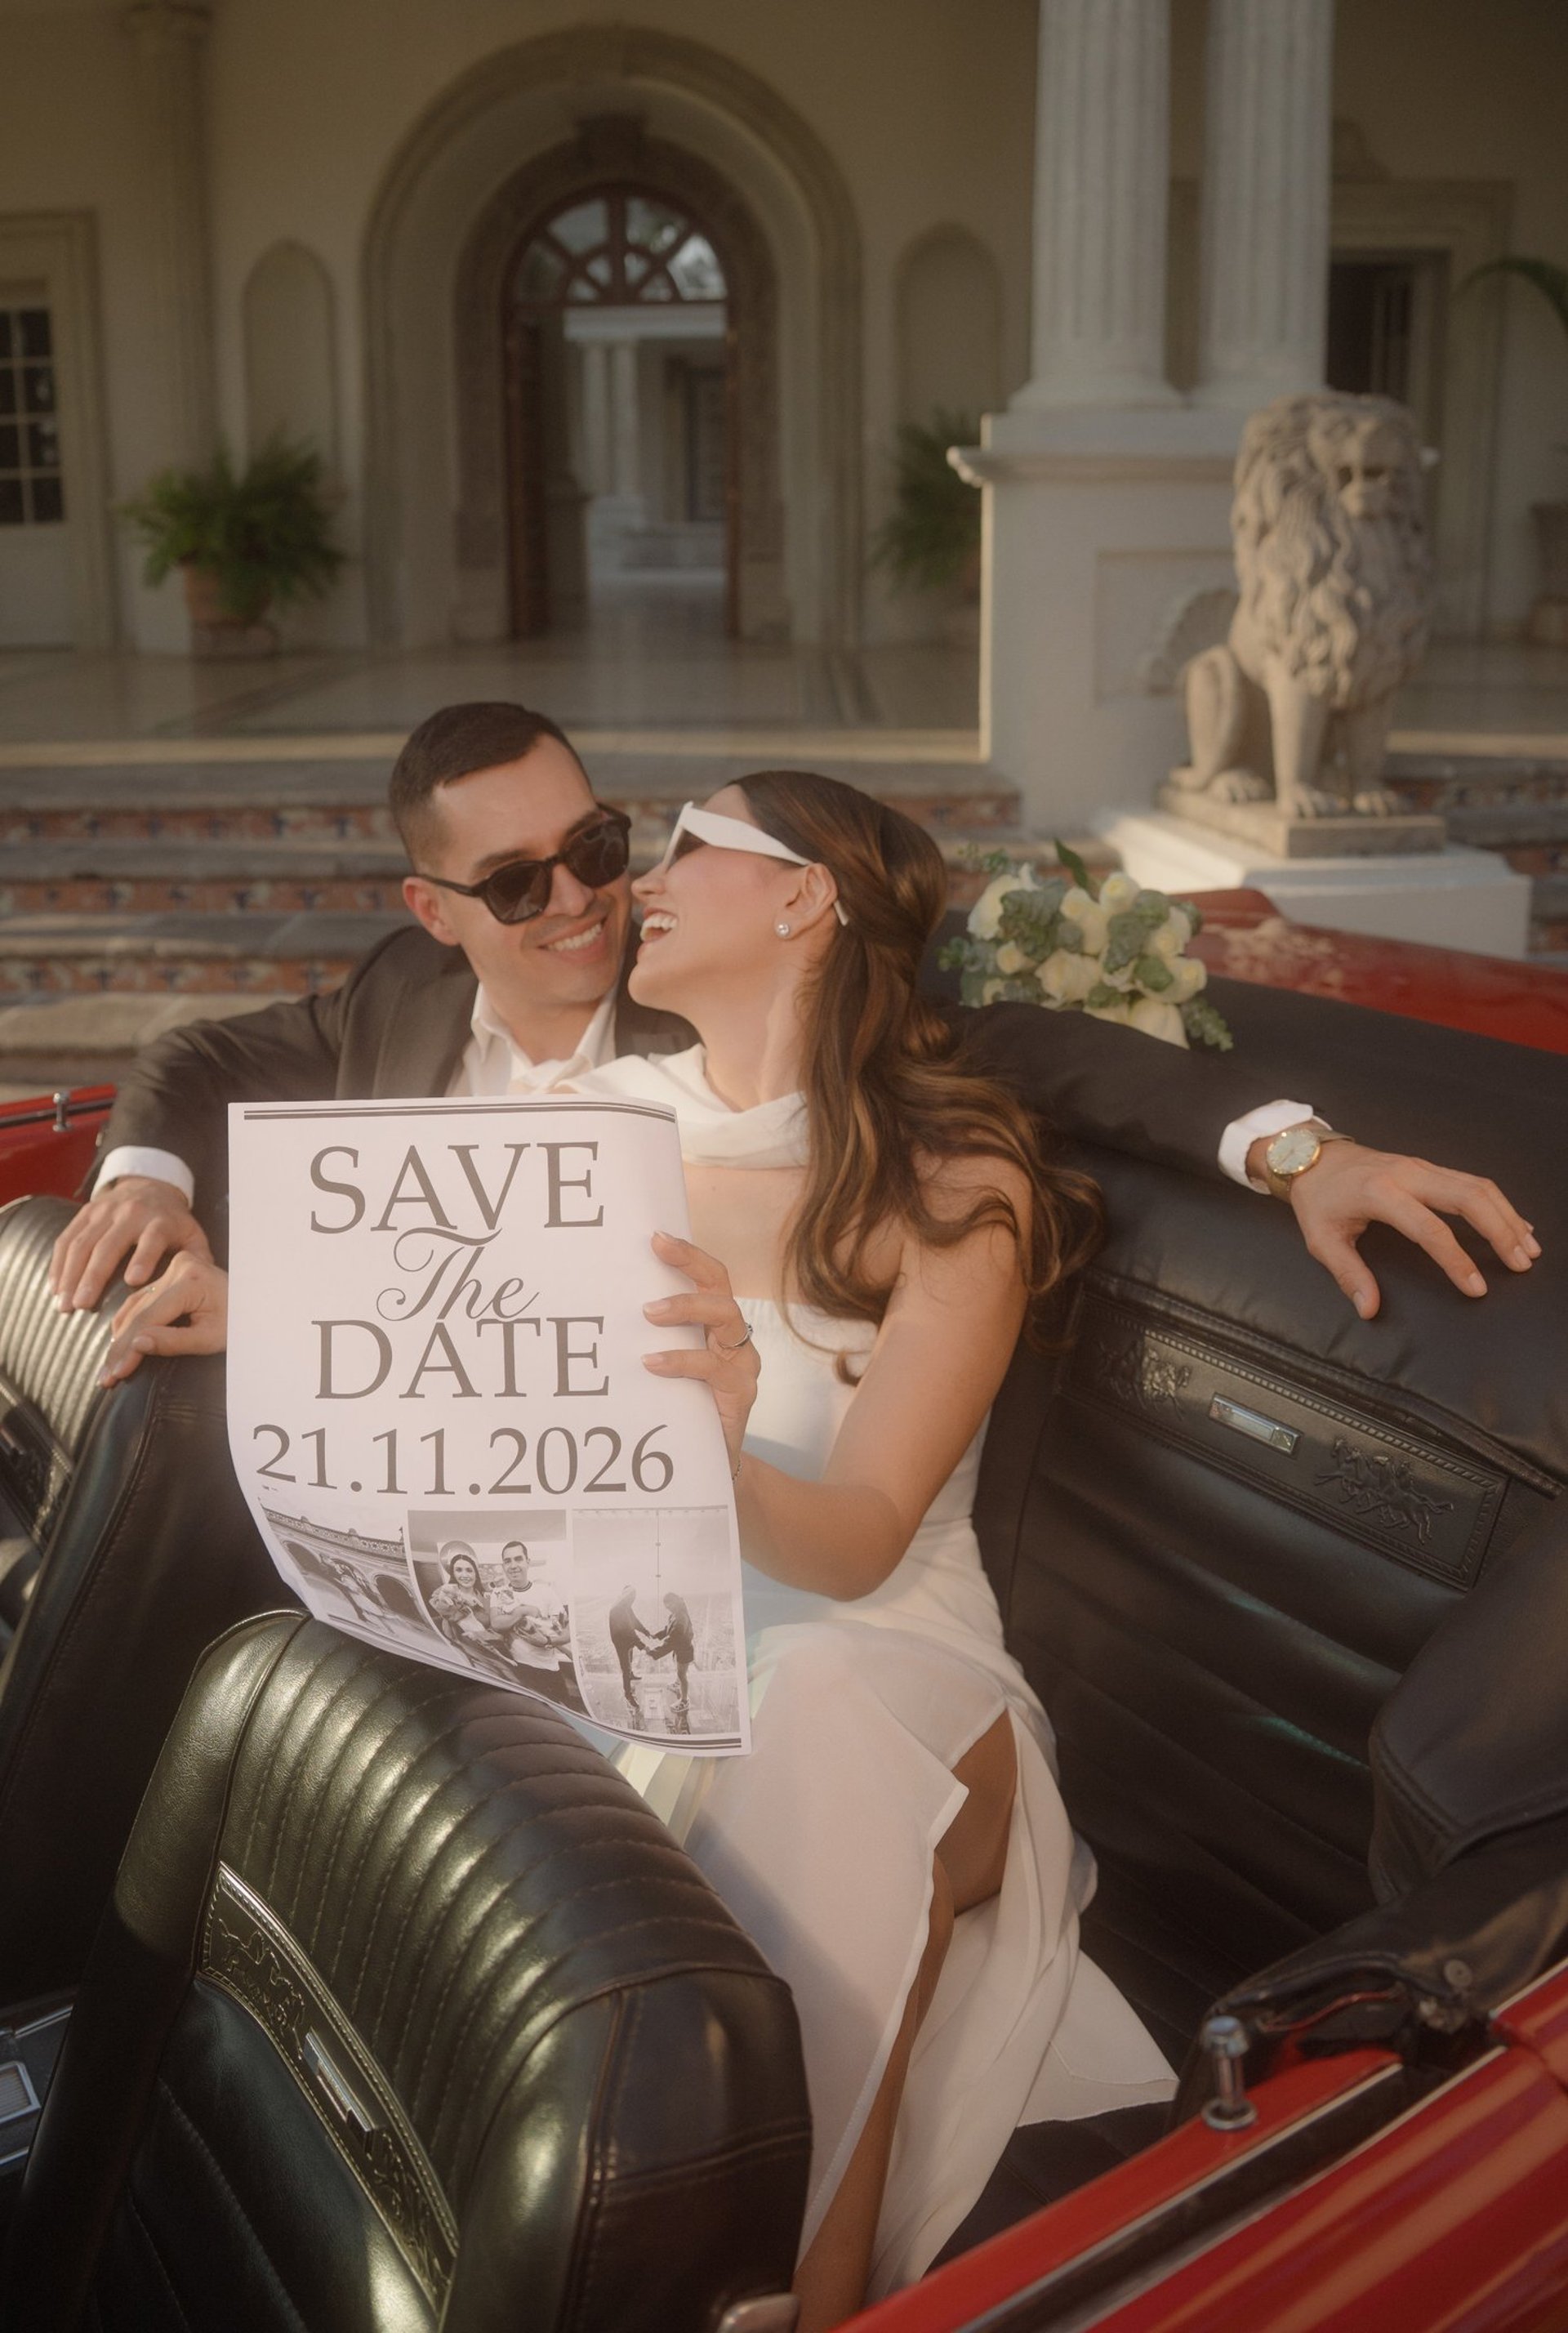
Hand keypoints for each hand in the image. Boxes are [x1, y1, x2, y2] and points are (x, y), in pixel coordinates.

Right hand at [50, 1176, 209, 1315]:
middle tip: (82, 1305)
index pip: (151, 1239)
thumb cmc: (173, 1223)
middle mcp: (130, 1213)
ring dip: (70, 1275)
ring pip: (82, 1243)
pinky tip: (54, 1287)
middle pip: (108, 1244)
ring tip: (64, 1304)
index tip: (133, 1281)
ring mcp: (104, 1211)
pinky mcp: (85, 1212)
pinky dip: (58, 1264)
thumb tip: (203, 1285)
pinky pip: (67, 1238)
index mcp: (160, 1220)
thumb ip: (198, 1259)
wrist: (151, 1185)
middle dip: (93, 1276)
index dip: (143, 1258)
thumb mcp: (192, 1235)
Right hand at [99, 1252, 229, 1386]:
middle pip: (138, 1312)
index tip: (115, 1374)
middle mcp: (178, 1267)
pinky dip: (127, 1324)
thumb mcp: (211, 1338)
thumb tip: (135, 1345)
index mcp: (191, 1279)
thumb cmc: (240, 1323)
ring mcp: (172, 1268)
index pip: (150, 1317)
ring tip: (107, 1368)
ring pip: (134, 1306)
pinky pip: (139, 1301)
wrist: (258, 1303)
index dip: (129, 1348)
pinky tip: (116, 1346)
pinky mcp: (167, 1275)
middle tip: (105, 1377)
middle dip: (120, 1348)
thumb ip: (174, 1342)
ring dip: (119, 1338)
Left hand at [642, 1231, 760, 1473]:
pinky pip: (715, 1369)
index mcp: (715, 1328)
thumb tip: (597, 1311)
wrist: (706, 1468)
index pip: (710, 1279)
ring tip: (648, 1312)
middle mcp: (733, 1340)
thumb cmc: (679, 1412)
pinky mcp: (741, 1394)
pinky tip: (652, 1363)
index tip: (655, 1237)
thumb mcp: (663, 1370)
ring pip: (725, 1317)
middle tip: (656, 1252)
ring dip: (686, 1307)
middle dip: (690, 1263)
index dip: (688, 1255)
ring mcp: (742, 1365)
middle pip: (721, 1287)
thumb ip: (648, 1343)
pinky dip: (682, 1361)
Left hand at [1252, 1138, 1541, 1318]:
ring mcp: (1422, 1167)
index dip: (1456, 1260)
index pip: (1430, 1229)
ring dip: (1506, 1216)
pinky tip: (1515, 1224)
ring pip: (1477, 1186)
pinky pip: (1471, 1182)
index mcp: (1380, 1193)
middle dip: (1499, 1231)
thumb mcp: (1322, 1239)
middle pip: (1468, 1198)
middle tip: (1521, 1263)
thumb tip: (1368, 1308)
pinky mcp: (1428, 1167)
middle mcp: (1408, 1175)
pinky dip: (1497, 1203)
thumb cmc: (1318, 1199)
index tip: (1477, 1287)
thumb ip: (1348, 1274)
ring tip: (1528, 1248)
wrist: (1312, 1156)